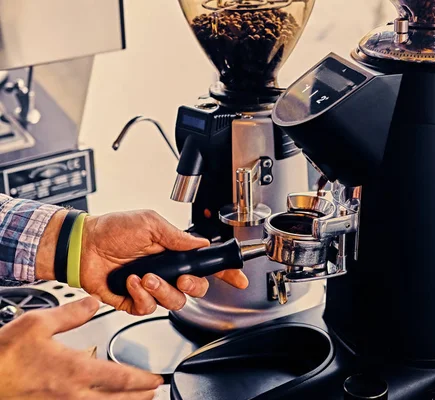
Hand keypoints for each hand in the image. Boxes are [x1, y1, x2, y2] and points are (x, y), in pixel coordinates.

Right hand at [0, 297, 162, 399]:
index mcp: (75, 370)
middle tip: (154, 393)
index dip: (142, 380)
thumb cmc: (3, 357)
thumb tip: (93, 302)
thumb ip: (71, 314)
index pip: (121, 377)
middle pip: (117, 399)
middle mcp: (72, 394)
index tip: (155, 379)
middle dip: (139, 397)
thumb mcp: (37, 324)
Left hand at [36, 209, 248, 314]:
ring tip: (145, 276)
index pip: (206, 265)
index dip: (226, 273)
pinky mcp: (135, 301)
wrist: (83, 246)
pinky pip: (148, 308)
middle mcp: (167, 272)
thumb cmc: (113, 229)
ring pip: (175, 302)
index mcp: (174, 253)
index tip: (239, 279)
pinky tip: (131, 283)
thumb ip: (177, 236)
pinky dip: (141, 297)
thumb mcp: (149, 223)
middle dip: (192, 286)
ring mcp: (152, 287)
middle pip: (195, 289)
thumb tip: (200, 243)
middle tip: (180, 279)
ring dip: (161, 291)